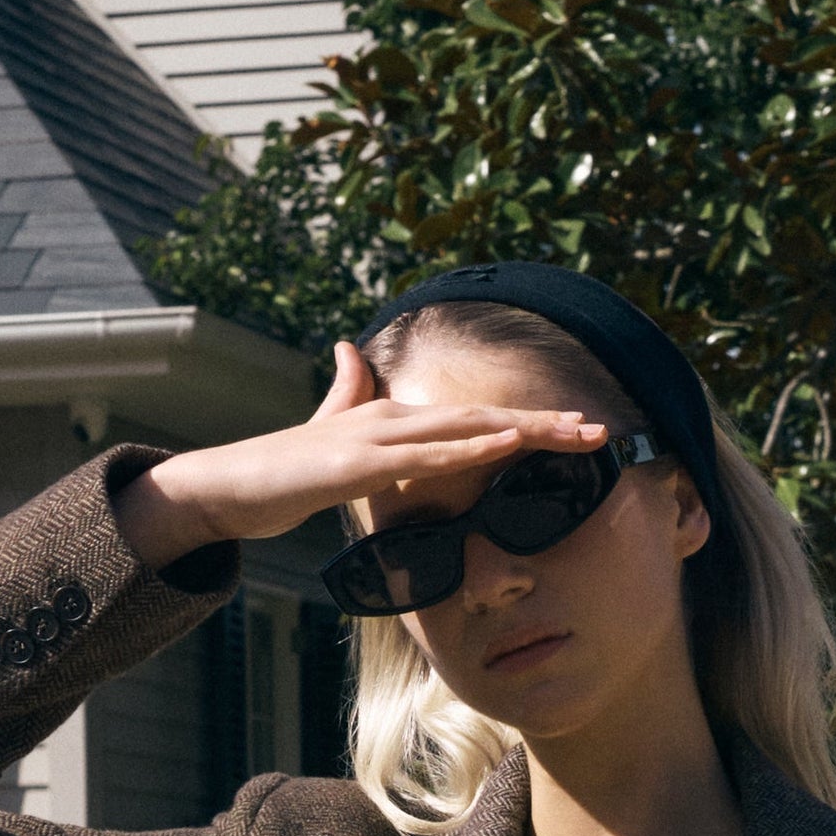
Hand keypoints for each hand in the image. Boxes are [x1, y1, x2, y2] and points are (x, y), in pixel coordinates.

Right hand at [111, 338, 608, 570]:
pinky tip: (506, 441)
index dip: (529, 425)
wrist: (233, 485)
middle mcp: (396, 418)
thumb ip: (346, 396)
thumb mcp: (328, 435)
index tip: (577, 434)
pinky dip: (470, 445)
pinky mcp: (359, 461)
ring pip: (467, 426)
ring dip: (524, 428)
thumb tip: (348, 350)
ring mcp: (378, 436)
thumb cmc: (284, 470)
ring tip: (575, 431)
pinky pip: (426, 453)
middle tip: (602, 430)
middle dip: (547, 423)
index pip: (476, 421)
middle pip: (486, 417)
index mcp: (398, 420)